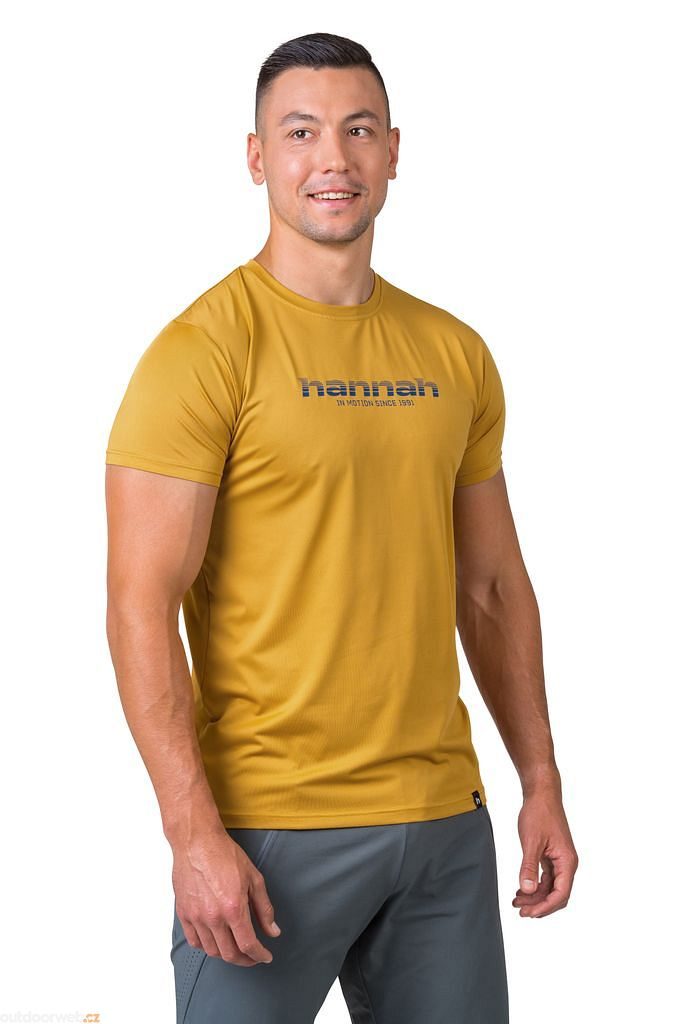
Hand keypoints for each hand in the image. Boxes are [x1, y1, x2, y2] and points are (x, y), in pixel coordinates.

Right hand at [171, 828, 280, 965]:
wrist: (197, 841)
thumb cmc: (225, 854)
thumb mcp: (254, 878)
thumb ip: (264, 908)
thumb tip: (273, 931)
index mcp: (233, 908)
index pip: (248, 945)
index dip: (259, 955)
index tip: (265, 957)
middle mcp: (213, 917)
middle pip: (229, 954)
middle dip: (245, 960)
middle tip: (253, 957)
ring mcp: (196, 917)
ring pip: (211, 951)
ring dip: (226, 955)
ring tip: (236, 949)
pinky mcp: (183, 913)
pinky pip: (194, 941)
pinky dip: (207, 946)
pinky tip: (215, 941)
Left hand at [512, 788, 578, 917]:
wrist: (541, 794)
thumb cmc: (539, 813)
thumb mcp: (531, 841)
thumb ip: (529, 866)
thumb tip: (527, 890)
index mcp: (567, 862)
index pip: (560, 894)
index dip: (545, 907)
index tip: (528, 913)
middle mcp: (567, 864)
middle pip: (557, 895)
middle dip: (539, 905)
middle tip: (520, 911)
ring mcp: (559, 860)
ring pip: (550, 887)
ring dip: (535, 896)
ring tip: (516, 902)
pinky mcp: (552, 856)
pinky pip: (546, 878)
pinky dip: (534, 885)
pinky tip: (521, 890)